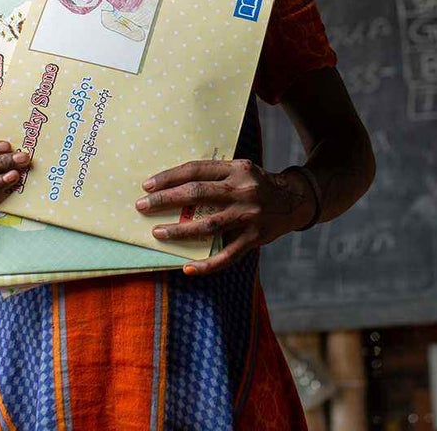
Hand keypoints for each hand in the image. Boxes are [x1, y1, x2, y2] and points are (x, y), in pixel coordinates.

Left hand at [135, 159, 314, 275]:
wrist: (294, 200)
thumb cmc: (258, 184)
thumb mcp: (241, 170)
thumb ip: (215, 176)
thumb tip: (174, 186)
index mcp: (237, 169)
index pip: (196, 170)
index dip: (170, 177)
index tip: (148, 185)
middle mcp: (243, 190)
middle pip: (197, 194)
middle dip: (165, 200)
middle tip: (142, 206)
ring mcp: (249, 215)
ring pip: (208, 225)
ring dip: (179, 230)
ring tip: (158, 233)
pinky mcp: (255, 238)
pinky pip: (227, 256)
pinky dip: (206, 265)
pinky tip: (188, 268)